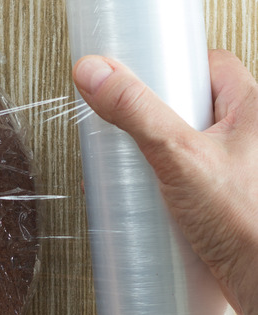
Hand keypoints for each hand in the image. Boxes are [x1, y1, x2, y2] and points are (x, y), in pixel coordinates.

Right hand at [73, 50, 257, 314]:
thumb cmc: (248, 223)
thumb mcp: (178, 155)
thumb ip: (135, 111)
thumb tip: (96, 74)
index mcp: (254, 110)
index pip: (209, 66)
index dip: (172, 70)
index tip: (140, 79)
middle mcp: (251, 138)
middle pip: (193, 108)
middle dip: (157, 122)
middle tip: (134, 133)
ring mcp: (240, 171)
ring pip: (190, 148)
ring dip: (160, 159)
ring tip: (138, 171)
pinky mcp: (226, 202)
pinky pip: (190, 181)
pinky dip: (168, 188)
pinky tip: (153, 201)